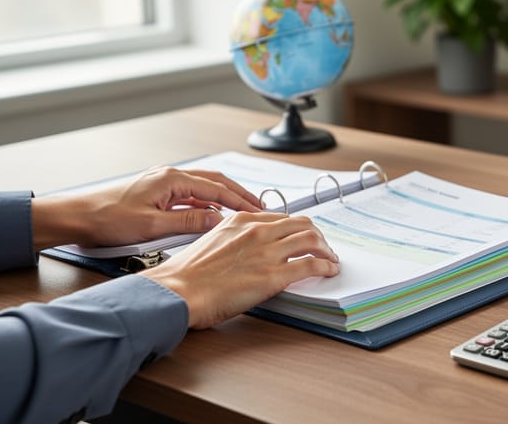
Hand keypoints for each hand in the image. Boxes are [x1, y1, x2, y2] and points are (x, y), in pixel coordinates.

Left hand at [31, 166, 261, 249]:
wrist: (77, 217)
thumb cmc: (107, 219)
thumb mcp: (152, 226)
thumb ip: (189, 223)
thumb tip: (218, 220)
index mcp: (172, 179)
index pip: (217, 189)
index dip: (241, 200)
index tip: (259, 210)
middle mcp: (170, 176)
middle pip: (215, 182)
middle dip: (239, 194)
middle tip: (260, 207)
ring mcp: (163, 183)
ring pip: (204, 187)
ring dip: (225, 197)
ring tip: (244, 209)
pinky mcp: (157, 193)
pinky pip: (191, 195)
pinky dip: (208, 203)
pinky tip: (214, 214)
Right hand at [141, 212, 339, 328]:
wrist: (177, 290)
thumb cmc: (186, 274)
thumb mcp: (212, 242)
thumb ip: (234, 240)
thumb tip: (247, 251)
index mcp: (241, 220)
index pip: (281, 218)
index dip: (297, 228)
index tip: (303, 236)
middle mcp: (258, 231)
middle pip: (302, 224)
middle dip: (317, 235)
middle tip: (322, 247)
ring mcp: (267, 251)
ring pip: (312, 239)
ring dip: (326, 249)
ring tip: (330, 259)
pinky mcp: (274, 275)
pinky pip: (311, 265)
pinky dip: (326, 266)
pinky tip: (329, 271)